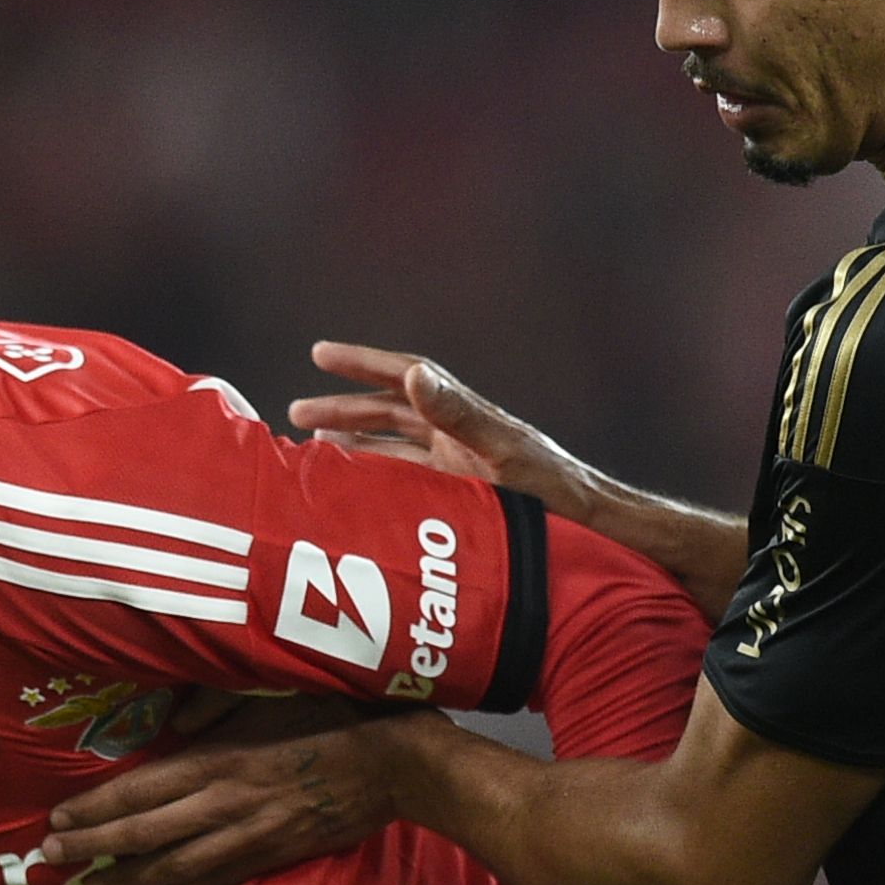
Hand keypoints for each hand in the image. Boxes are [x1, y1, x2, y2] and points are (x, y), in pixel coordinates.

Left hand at [50, 699, 427, 884]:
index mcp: (218, 759)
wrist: (395, 763)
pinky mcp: (273, 854)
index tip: (57, 820)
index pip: (141, 789)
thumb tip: (171, 724)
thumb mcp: (271, 688)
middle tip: (50, 860)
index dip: (96, 809)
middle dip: (94, 847)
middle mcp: (224, 803)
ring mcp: (249, 835)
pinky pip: (216, 878)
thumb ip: (214, 705)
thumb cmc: (335, 712)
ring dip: (127, 880)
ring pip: (174, 865)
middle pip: (145, 832)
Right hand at [288, 343, 589, 509]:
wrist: (589, 531)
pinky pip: (404, 482)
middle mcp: (455, 436)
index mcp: (463, 416)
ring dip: (353, 445)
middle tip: (296, 412)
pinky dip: (374, 480)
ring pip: (391, 448)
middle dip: (343, 409)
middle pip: (388, 412)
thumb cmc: (554, 489)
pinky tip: (352, 489)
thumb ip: (459, 414)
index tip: (319, 353)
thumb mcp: (503, 449)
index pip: (402, 379)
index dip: (361, 364)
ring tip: (313, 449)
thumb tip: (413, 375)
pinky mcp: (455, 497)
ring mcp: (454, 466)